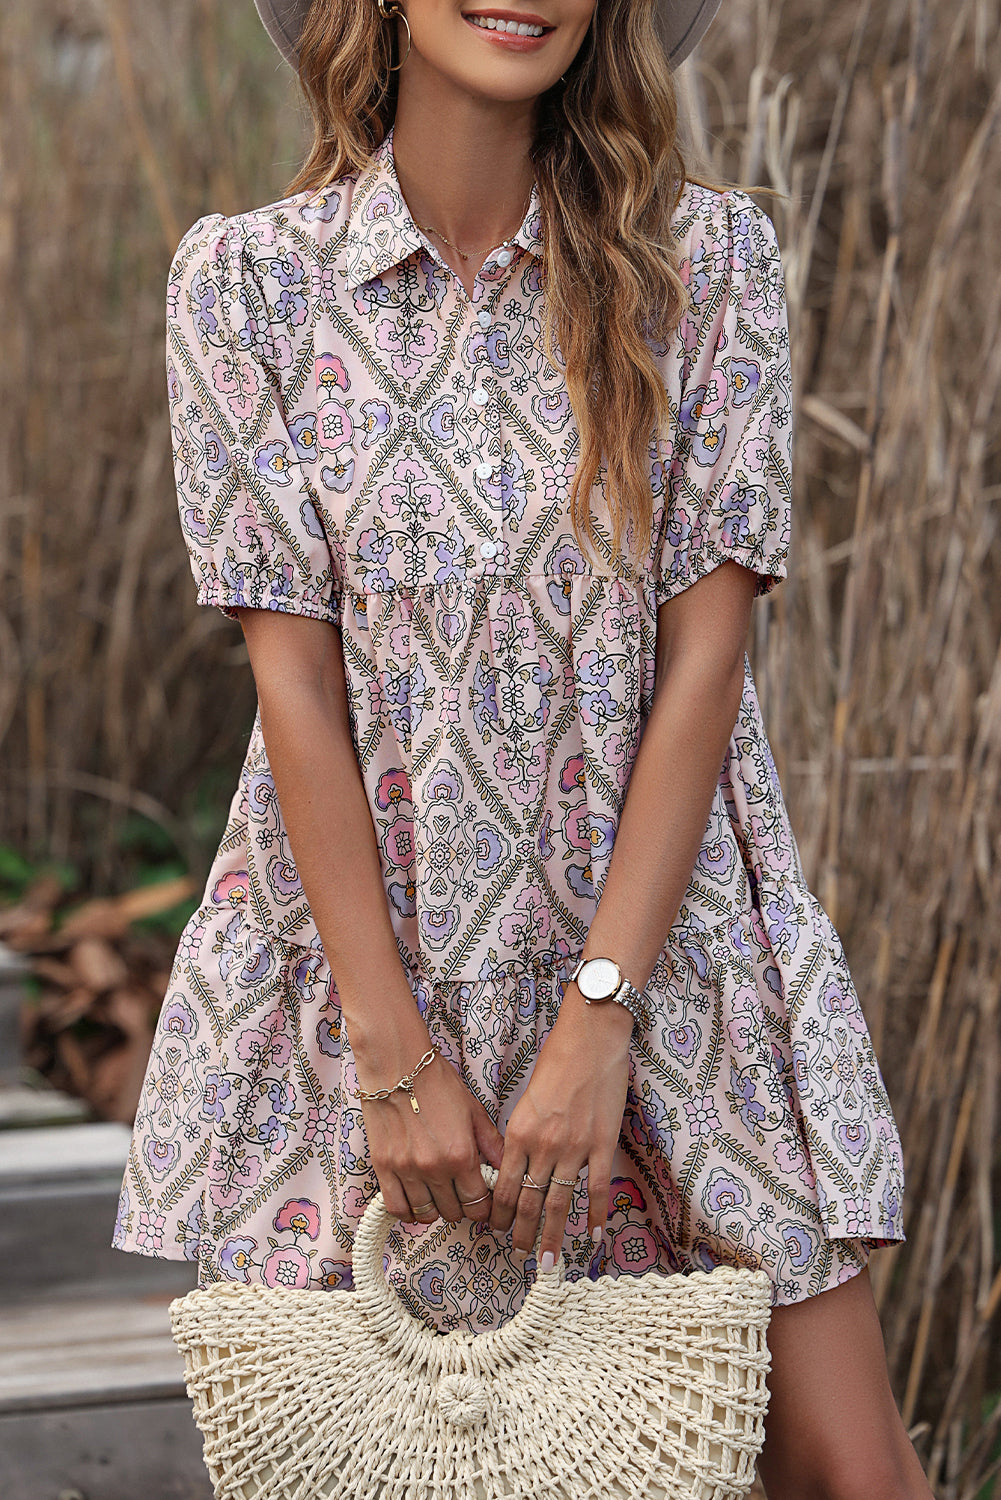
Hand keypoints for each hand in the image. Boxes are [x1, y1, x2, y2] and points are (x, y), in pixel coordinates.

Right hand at [358, 1043, 504, 1227]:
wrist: (396, 1065)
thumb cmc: (437, 1082)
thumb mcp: (473, 1110)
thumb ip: (491, 1144)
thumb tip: (505, 1168)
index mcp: (461, 1155)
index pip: (478, 1205)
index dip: (483, 1206)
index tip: (481, 1199)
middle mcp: (434, 1169)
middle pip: (453, 1213)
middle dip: (461, 1206)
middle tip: (461, 1192)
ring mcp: (406, 1170)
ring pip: (426, 1214)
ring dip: (436, 1209)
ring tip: (439, 1194)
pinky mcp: (383, 1167)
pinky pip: (396, 1208)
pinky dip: (408, 1210)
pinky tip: (416, 1199)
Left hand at [488, 985, 631, 1265]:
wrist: (590, 1040)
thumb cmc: (556, 1062)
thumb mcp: (526, 1100)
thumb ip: (521, 1135)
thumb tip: (518, 1166)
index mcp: (519, 1133)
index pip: (506, 1187)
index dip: (501, 1215)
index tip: (499, 1232)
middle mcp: (543, 1146)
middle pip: (530, 1202)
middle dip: (523, 1234)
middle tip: (520, 1257)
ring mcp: (574, 1147)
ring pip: (560, 1202)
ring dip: (553, 1235)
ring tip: (549, 1261)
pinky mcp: (602, 1143)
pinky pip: (597, 1188)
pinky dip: (596, 1215)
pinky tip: (595, 1236)